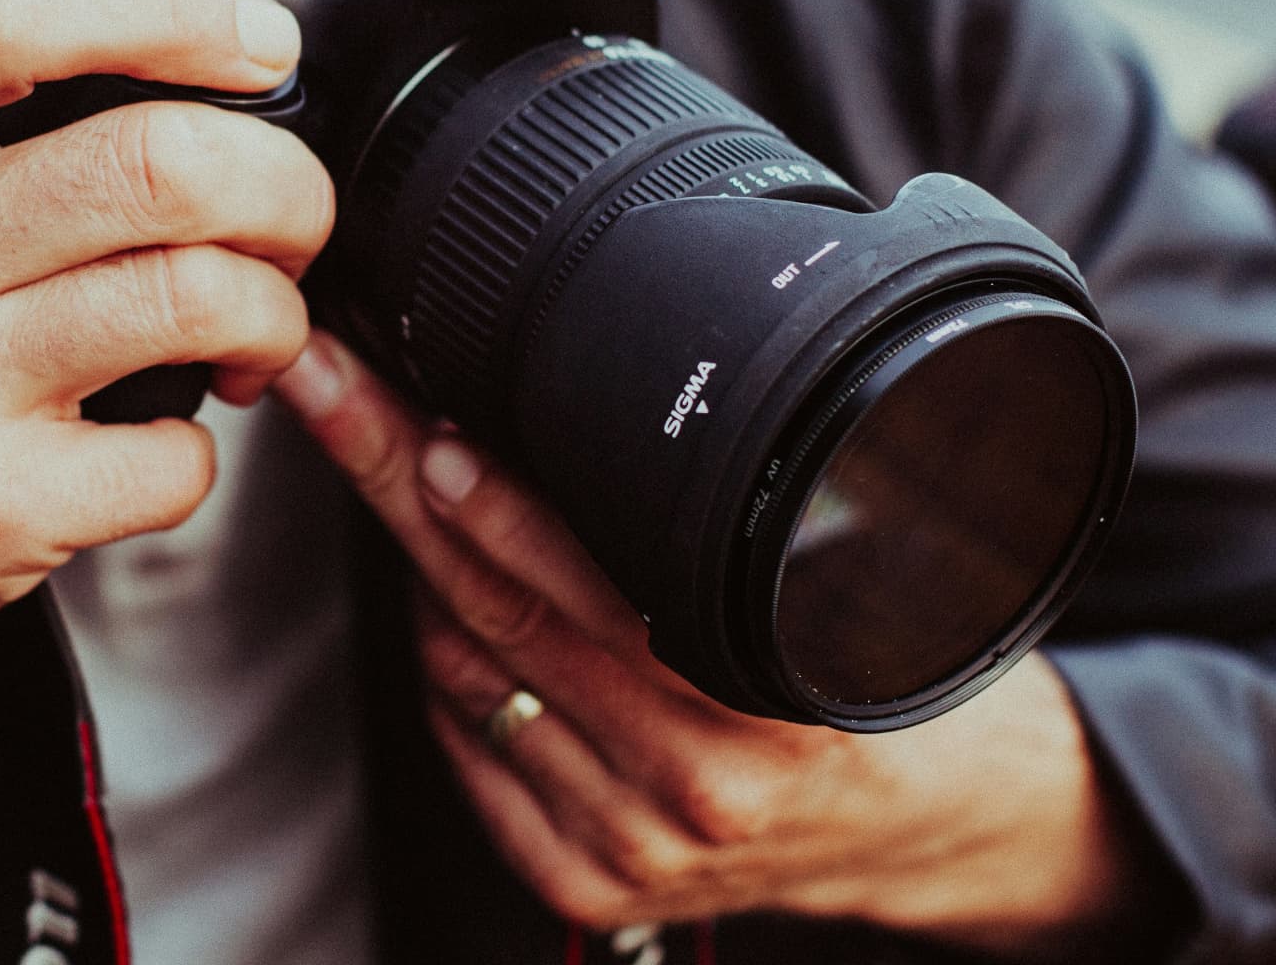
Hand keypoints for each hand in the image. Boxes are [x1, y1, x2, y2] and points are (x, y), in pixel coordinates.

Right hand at [0, 0, 333, 873]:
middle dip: (281, 183)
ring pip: (193, 299)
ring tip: (255, 322)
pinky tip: (166, 435)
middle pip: (153, 163)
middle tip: (291, 212)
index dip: (165, 5)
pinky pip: (176, 457)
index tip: (257, 40)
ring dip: (274, 308)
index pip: (3, 13)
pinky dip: (211, 447)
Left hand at [276, 333, 1140, 954]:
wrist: (936, 826)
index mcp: (769, 699)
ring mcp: (630, 843)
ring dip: (419, 568)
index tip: (426, 424)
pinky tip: (452, 597)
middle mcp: (693, 782)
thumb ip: (730, 516)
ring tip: (408, 471)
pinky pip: (464, 740)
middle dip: (398, 486)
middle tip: (339, 394)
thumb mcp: (844, 579)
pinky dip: (442, 659)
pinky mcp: (583, 880)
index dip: (494, 499)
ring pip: (462, 671)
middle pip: (494, 611)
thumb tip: (596, 401)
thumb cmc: (883, 676)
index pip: (588, 583)